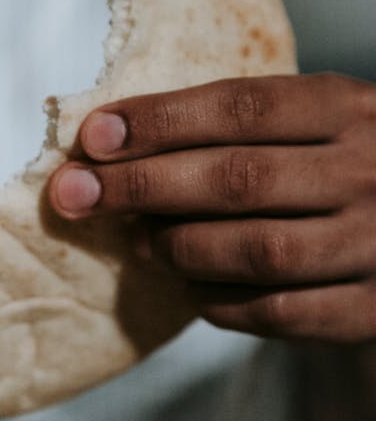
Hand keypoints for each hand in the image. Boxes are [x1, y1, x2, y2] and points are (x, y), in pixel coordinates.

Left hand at [48, 73, 375, 341]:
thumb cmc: (340, 167)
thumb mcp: (315, 123)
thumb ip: (238, 127)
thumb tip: (112, 143)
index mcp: (352, 107)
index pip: (242, 107)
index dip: (161, 121)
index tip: (95, 136)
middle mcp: (371, 172)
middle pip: (238, 179)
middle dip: (143, 186)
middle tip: (76, 194)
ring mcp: (375, 244)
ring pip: (256, 251)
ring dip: (178, 248)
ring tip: (136, 243)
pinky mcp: (369, 309)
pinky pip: (278, 313)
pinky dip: (220, 302)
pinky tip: (191, 289)